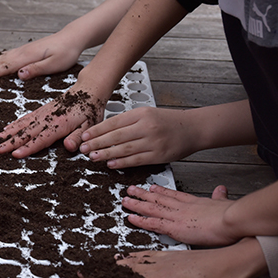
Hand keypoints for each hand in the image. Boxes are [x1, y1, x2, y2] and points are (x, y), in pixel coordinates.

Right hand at [0, 31, 82, 80]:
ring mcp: (23, 50)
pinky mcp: (26, 50)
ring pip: (2, 58)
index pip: (7, 66)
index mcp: (28, 56)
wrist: (72, 38)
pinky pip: (7, 56)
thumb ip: (37, 69)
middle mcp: (23, 52)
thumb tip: (19, 74)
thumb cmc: (66, 52)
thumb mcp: (55, 64)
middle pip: (1, 61)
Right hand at [0, 86, 104, 157]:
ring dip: (9, 133)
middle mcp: (49, 117)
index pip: (41, 139)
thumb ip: (78, 136)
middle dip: (11, 142)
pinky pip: (26, 118)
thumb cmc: (91, 109)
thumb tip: (70, 147)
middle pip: (27, 132)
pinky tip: (7, 128)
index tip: (15, 154)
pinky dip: (15, 123)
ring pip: (23, 124)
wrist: (89, 89)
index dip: (28, 148)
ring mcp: (43, 113)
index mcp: (60, 123)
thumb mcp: (90, 125)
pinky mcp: (42, 110)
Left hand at [78, 107, 199, 168]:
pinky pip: (136, 160)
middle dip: (97, 143)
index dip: (97, 130)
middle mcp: (146, 126)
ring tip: (93, 157)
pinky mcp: (159, 155)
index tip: (85, 136)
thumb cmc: (168, 121)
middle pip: (116, 136)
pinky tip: (111, 163)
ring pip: (124, 148)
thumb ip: (128, 122)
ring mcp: (153, 142)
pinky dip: (122, 162)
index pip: (114, 122)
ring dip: (106, 154)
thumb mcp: (147, 114)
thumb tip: (104, 132)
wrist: (193, 128)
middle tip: (83, 148)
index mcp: (141, 114)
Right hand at [116, 238, 265, 277]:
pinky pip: (146, 255)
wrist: (238, 262)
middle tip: (86, 271)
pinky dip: (133, 256)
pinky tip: (130, 256)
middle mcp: (161, 264)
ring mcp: (167, 258)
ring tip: (101, 263)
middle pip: (127, 267)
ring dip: (117, 262)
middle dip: (106, 270)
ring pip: (135, 259)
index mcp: (164, 276)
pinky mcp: (174, 256)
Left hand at [123, 184, 235, 245]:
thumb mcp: (225, 202)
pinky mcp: (175, 227)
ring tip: (126, 200)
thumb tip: (221, 189)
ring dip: (137, 204)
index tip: (153, 188)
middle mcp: (183, 207)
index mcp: (195, 202)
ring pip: (152, 208)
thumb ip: (220, 197)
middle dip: (143, 195)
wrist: (232, 219)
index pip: (174, 195)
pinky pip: (153, 223)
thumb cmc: (232, 215)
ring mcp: (177, 216)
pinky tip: (131, 218)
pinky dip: (141, 221)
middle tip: (131, 190)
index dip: (161, 192)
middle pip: (159, 199)